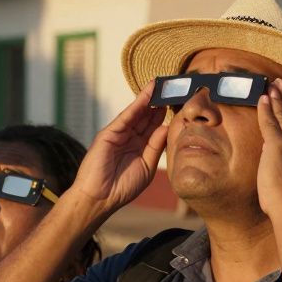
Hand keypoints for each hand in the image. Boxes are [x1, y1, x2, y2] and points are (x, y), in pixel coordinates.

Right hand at [71, 84, 167, 210]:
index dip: (166, 114)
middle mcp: (130, 138)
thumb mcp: (146, 166)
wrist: (100, 197)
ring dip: (150, 97)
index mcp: (140, 147)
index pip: (155, 126)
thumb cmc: (123, 187)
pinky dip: (138, 103)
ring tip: (163, 83)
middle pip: (147, 116)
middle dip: (160, 102)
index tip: (181, 101)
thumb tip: (167, 127)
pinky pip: (127, 116)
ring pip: (138, 112)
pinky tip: (149, 93)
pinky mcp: (109, 132)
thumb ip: (156, 146)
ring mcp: (119, 134)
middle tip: (174, 86)